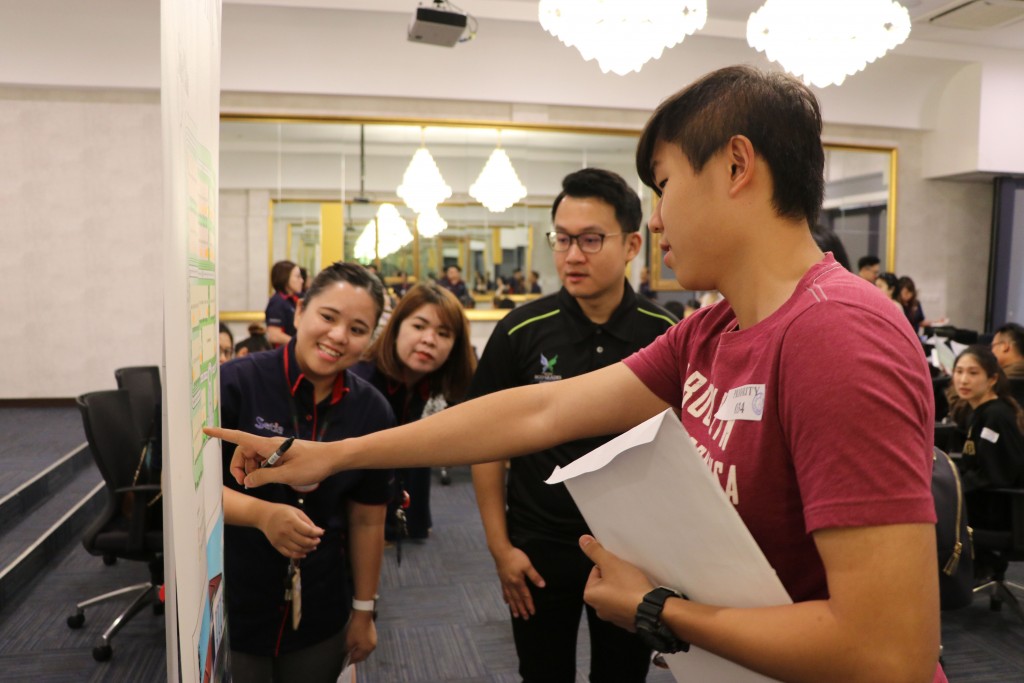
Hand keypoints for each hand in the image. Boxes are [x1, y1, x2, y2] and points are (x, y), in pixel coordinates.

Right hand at [203, 427, 331, 488]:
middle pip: (243, 452)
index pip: (239, 438)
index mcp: (268, 446)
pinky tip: (270, 479)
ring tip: (260, 483)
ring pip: (253, 458)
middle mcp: (269, 445)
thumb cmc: (313, 464)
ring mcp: (275, 450)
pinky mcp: (281, 455)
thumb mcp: (288, 475)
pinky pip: (263, 461)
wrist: (332, 458)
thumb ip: (265, 478)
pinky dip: (261, 470)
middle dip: (239, 467)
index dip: (221, 434)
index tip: (206, 430)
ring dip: (251, 471)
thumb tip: (247, 481)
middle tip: (246, 483)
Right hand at [257, 503, 323, 558]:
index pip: (308, 531)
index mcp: (291, 521)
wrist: (264, 516)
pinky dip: (298, 555)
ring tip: (313, 546)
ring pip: (298, 549)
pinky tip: (304, 553)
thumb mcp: (296, 511)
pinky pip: (288, 554)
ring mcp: (280, 540)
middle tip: (318, 540)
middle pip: (304, 542)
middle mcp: (286, 532)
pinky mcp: (276, 545)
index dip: (317, 533)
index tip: (321, 532)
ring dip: (308, 549)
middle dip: (314, 542)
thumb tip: (318, 531)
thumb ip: (307, 521)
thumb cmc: (282, 511)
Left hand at [344, 610, 376, 663]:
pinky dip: (362, 647)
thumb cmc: (355, 628)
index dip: (350, 660)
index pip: (357, 658)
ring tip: (352, 652)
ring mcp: (374, 641)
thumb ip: (348, 650)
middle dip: (356, 658)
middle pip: (363, 656)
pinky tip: (357, 645)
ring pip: (366, 651)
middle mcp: (372, 647)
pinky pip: (367, 645)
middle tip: (349, 658)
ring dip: (359, 653)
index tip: (345, 662)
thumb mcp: (349, 640)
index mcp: (366, 649)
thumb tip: (347, 654)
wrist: (363, 615)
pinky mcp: (373, 636)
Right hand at [492, 546, 545, 619]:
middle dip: (522, 609)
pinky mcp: (502, 579)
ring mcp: (505, 582)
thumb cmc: (515, 557)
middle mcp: (511, 584)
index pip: (525, 596)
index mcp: (518, 582)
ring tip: (516, 615)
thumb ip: (534, 576)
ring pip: (510, 598)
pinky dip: (506, 598)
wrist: (501, 551)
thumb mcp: (527, 565)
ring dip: (514, 607)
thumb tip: (543, 585)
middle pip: (518, 599)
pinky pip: (504, 591)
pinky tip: (506, 602)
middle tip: (525, 618)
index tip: (532, 612)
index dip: (529, 604)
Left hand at [579, 535, 652, 630]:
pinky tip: (638, 592)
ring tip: (633, 583)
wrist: (652, 608)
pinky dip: (631, 597)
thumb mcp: (611, 563)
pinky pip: (627, 602)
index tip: (617, 567)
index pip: (596, 570)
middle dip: (616, 576)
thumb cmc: (630, 590)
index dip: (608, 565)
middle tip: (626, 574)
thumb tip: (584, 541)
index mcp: (591, 595)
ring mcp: (614, 615)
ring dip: (624, 586)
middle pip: (606, 582)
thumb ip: (595, 551)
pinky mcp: (627, 618)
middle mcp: (599, 608)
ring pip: (617, 592)